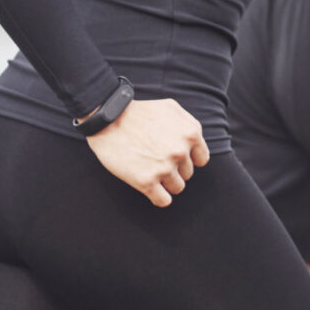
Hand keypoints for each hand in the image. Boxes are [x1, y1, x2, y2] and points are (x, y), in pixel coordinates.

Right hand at [86, 98, 209, 206]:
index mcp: (190, 133)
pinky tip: (149, 187)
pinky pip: (163, 201)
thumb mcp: (171, 108)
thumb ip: (188, 125)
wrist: (107, 120)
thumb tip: (196, 144)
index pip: (201, 160)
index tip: (175, 157)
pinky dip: (158, 197)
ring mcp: (164, 168)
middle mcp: (180, 152)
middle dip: (174, 169)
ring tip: (151, 171)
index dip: (188, 159)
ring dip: (166, 183)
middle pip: (187, 174)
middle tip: (156, 160)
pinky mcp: (146, 181)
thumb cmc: (139, 113)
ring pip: (177, 188)